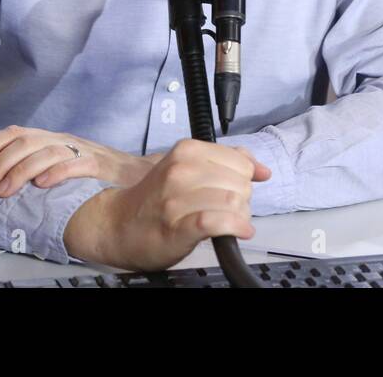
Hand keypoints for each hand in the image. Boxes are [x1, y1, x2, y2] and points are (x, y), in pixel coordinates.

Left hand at [0, 125, 160, 197]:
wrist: (139, 175)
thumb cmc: (95, 174)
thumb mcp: (61, 164)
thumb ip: (36, 166)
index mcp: (50, 139)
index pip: (13, 134)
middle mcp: (62, 140)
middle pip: (23, 143)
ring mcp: (81, 150)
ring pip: (44, 152)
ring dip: (18, 172)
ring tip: (3, 192)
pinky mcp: (99, 165)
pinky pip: (75, 164)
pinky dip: (55, 173)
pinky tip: (41, 186)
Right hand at [62, 138, 271, 270]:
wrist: (119, 226)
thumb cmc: (158, 198)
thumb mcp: (188, 168)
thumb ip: (226, 163)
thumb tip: (263, 170)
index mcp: (186, 150)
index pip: (240, 162)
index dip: (244, 179)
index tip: (233, 190)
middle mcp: (181, 170)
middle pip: (240, 183)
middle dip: (242, 200)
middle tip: (226, 209)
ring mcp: (177, 199)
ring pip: (233, 202)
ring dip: (240, 216)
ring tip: (228, 222)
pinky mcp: (177, 227)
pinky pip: (219, 222)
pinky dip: (236, 227)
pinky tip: (239, 231)